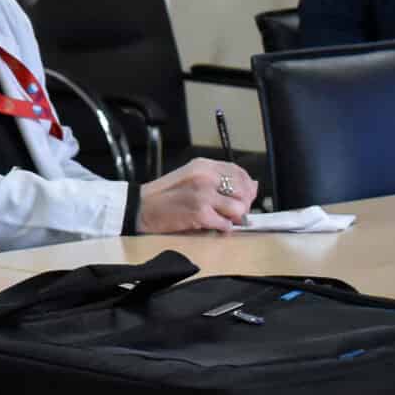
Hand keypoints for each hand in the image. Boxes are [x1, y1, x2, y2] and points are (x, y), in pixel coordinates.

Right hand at [138, 158, 256, 232]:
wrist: (141, 207)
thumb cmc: (165, 195)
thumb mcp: (192, 178)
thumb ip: (219, 180)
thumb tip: (253, 186)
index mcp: (203, 165)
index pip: (239, 172)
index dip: (247, 186)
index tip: (245, 196)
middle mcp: (206, 176)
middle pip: (244, 191)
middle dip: (242, 205)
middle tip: (230, 212)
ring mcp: (204, 195)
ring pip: (238, 209)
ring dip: (232, 218)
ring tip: (219, 219)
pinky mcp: (200, 213)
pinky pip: (226, 224)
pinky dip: (222, 229)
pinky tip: (211, 226)